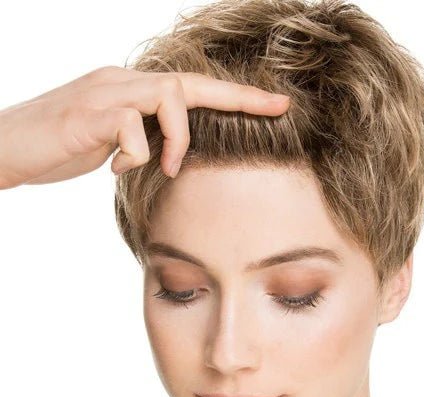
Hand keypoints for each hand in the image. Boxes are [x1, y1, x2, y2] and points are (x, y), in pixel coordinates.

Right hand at [0, 66, 289, 188]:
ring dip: (177, 138)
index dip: (235, 96)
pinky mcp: (88, 112)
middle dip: (240, 96)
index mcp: (129, 90)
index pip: (189, 87)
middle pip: (191, 81)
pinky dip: (133, 155)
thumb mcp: (109, 143)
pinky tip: (112, 170)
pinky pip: (131, 127)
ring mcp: (105, 92)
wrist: (4, 146)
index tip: (277, 104)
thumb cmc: (55, 150)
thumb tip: (171, 152)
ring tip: (164, 167)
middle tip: (279, 107)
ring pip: (168, 95)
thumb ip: (140, 138)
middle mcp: (121, 81)